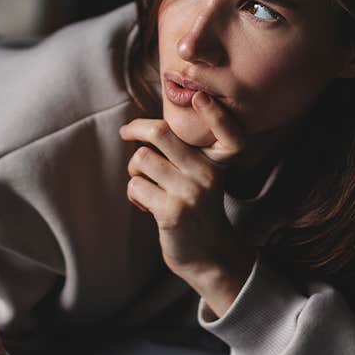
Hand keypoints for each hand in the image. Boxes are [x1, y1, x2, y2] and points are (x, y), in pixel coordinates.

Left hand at [118, 91, 249, 274]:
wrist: (210, 257)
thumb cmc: (198, 211)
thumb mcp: (202, 179)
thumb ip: (185, 156)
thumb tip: (145, 130)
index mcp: (217, 164)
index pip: (228, 133)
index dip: (216, 114)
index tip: (200, 97)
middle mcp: (207, 174)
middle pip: (163, 134)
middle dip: (137, 129)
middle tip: (126, 133)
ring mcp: (189, 192)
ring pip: (142, 159)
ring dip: (134, 170)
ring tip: (143, 184)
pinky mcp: (171, 211)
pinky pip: (136, 185)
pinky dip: (134, 193)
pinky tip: (144, 205)